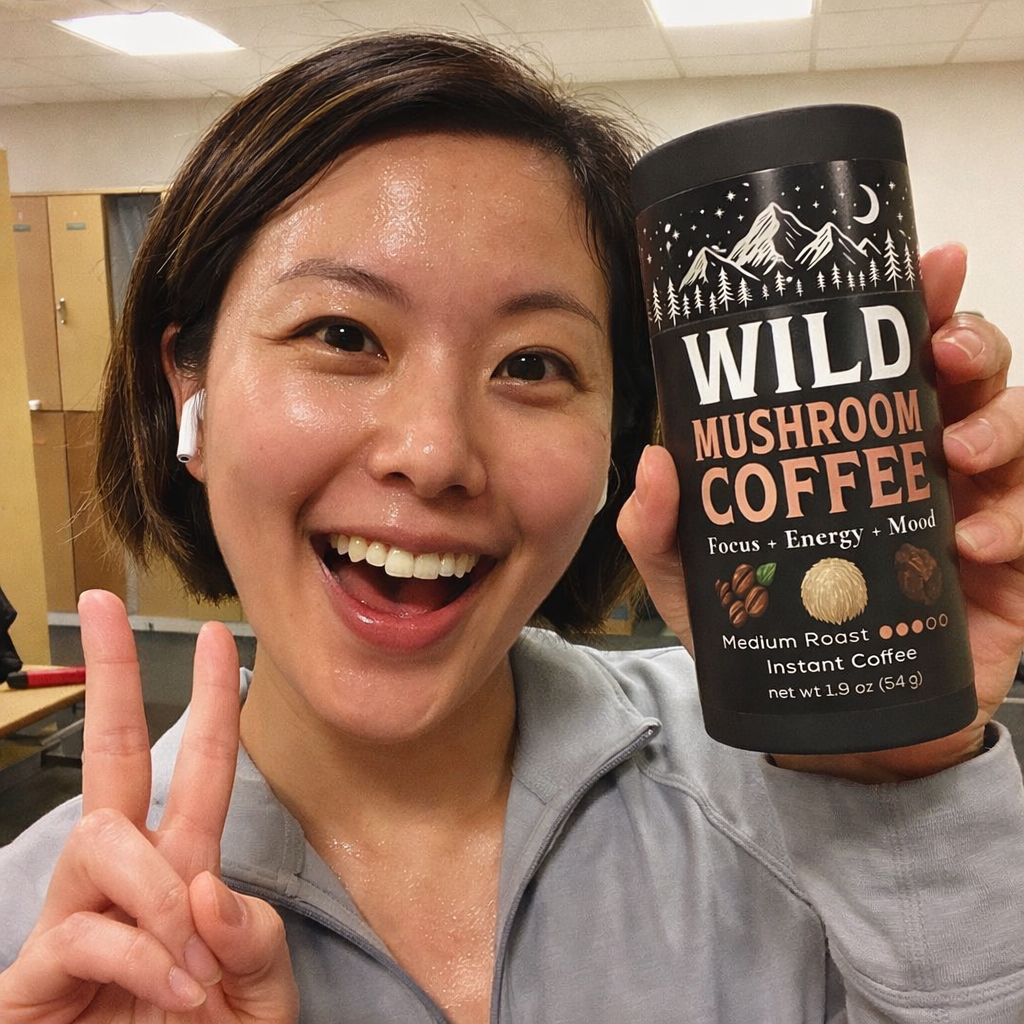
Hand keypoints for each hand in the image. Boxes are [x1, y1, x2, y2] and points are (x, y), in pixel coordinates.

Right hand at [0, 590, 298, 1021]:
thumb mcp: (259, 993)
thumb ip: (252, 939)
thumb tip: (207, 886)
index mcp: (184, 868)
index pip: (200, 768)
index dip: (213, 703)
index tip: (220, 638)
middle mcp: (127, 877)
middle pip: (115, 754)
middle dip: (113, 676)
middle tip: (101, 606)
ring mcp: (77, 917)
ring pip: (104, 839)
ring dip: (158, 893)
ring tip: (189, 968)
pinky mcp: (36, 972)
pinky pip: (85, 928)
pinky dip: (141, 957)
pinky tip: (169, 993)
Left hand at [619, 243, 1023, 780]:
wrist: (828, 719)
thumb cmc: (768, 627)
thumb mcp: (698, 578)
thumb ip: (662, 529)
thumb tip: (652, 462)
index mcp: (855, 441)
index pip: (894, 358)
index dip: (919, 304)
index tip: (930, 265)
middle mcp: (919, 460)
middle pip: (971, 374)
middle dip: (973, 343)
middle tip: (947, 355)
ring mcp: (969, 509)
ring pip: (1017, 431)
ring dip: (1001, 424)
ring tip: (960, 452)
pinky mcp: (1007, 568)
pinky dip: (1011, 521)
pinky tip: (967, 541)